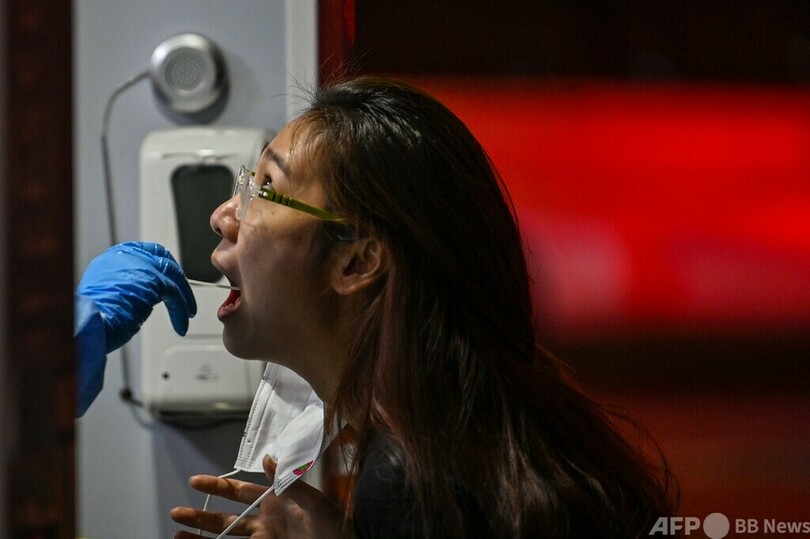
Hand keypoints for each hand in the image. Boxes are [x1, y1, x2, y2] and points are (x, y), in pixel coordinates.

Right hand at [76, 241, 196, 352]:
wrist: (85, 325)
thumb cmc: (92, 319)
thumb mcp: (107, 295)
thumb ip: (126, 288)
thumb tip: (145, 296)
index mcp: (112, 258)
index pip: (144, 252)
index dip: (160, 266)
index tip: (170, 280)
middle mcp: (125, 256)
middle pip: (163, 259)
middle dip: (176, 277)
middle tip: (184, 296)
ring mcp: (140, 266)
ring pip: (173, 276)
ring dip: (183, 297)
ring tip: (187, 314)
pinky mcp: (153, 281)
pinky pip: (175, 295)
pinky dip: (181, 311)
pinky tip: (181, 326)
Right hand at [170, 456, 348, 538]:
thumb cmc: (334, 524)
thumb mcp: (313, 500)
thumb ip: (290, 482)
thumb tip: (269, 458)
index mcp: (275, 502)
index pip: (240, 491)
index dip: (218, 486)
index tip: (195, 481)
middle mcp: (265, 522)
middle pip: (225, 519)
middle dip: (201, 516)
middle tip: (176, 513)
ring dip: (201, 538)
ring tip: (177, 535)